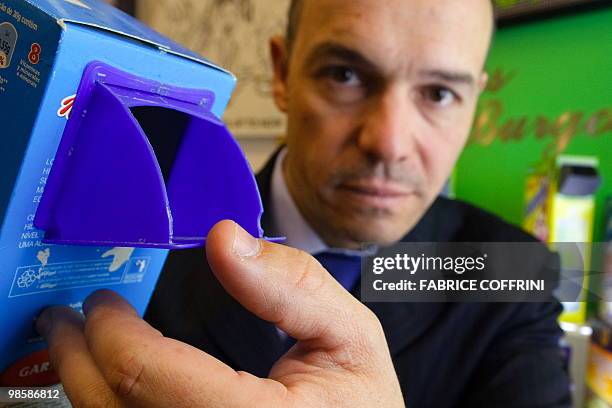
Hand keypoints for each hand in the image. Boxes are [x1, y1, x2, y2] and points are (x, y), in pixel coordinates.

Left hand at [37, 220, 403, 406]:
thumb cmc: (359, 403)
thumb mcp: (350, 334)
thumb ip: (294, 284)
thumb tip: (225, 238)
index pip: (151, 378)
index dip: (112, 332)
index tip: (103, 300)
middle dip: (76, 358)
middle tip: (66, 319)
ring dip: (82, 384)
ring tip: (79, 346)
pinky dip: (111, 404)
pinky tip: (113, 382)